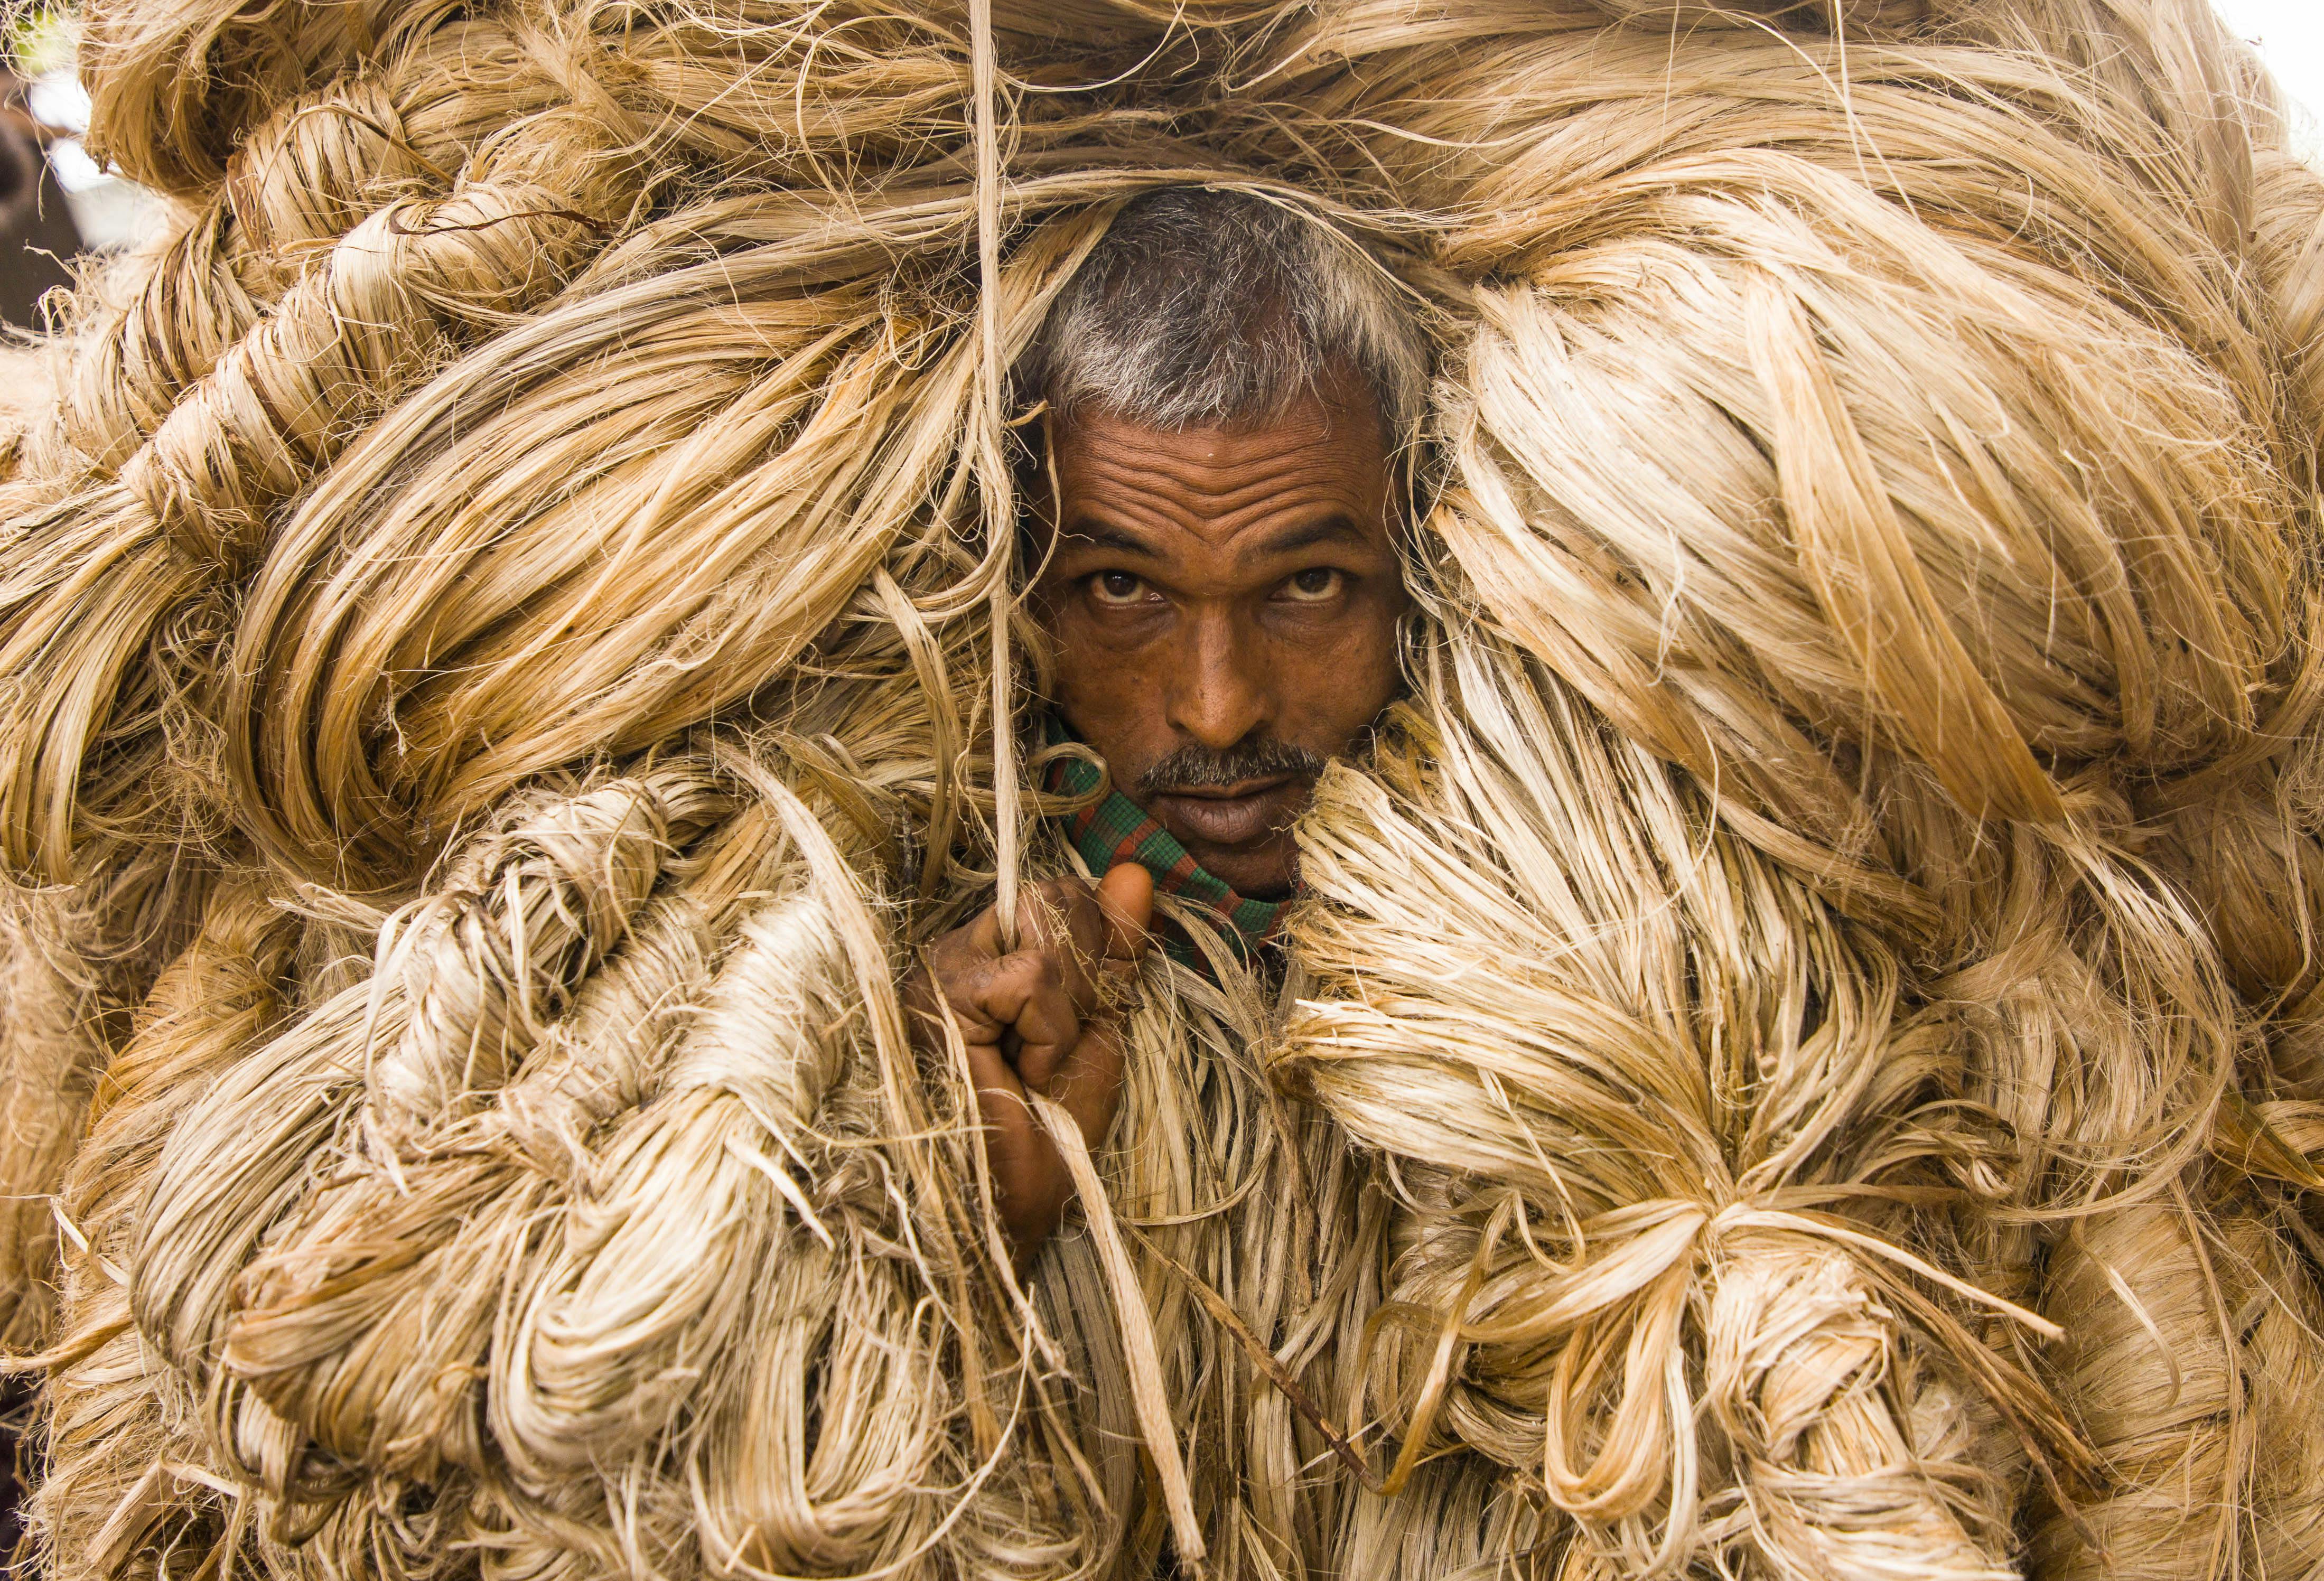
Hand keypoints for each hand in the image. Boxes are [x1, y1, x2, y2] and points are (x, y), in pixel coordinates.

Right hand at [906, 865, 1153, 1271]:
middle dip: (1086, 977)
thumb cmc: (1045, 1135)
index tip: (1081, 1026)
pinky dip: (1048, 1033)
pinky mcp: (941, 996)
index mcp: (992, 957)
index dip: (1099, 951)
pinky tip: (1020, 1075)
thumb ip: (1114, 952)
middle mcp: (959, 952)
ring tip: (1036, 1065)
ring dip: (1068, 1010)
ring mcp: (943, 970)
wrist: (1006, 1210)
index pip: (1064, 896)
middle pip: (1056, 896)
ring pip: (1049, 928)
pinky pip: (1033, 977)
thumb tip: (1134, 870)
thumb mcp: (1098, 1029)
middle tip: (1057, 1049)